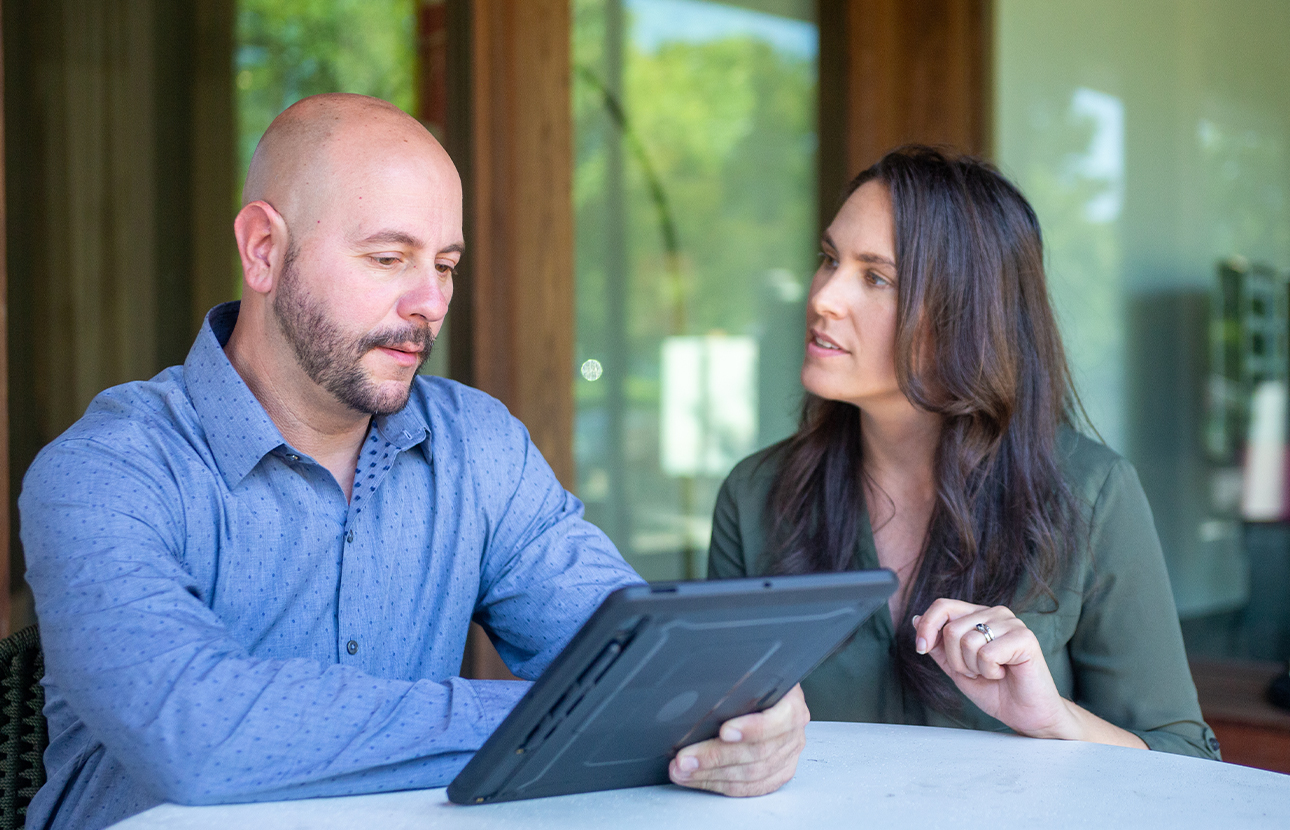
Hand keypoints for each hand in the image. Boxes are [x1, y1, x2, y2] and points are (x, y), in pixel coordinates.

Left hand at [668, 683, 808, 795]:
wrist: (769, 697)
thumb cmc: (755, 684)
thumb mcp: (750, 675)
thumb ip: (736, 684)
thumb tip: (705, 690)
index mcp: (790, 704)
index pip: (777, 721)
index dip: (752, 729)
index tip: (724, 731)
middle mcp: (792, 733)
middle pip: (757, 753)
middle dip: (715, 757)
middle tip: (686, 758)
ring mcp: (786, 757)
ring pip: (750, 775)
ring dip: (710, 774)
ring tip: (683, 770)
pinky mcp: (777, 775)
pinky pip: (749, 788)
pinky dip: (719, 784)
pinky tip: (698, 779)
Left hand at [913, 598, 1071, 738]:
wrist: (1025, 714)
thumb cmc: (995, 690)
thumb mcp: (956, 667)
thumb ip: (938, 644)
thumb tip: (916, 619)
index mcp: (978, 616)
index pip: (943, 606)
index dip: (927, 627)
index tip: (921, 650)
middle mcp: (995, 613)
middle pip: (951, 628)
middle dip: (956, 660)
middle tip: (977, 671)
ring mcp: (1012, 623)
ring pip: (967, 640)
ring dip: (974, 667)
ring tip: (993, 672)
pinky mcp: (1025, 638)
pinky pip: (987, 653)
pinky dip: (990, 671)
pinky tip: (1004, 673)